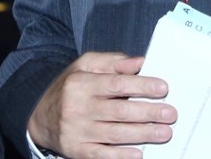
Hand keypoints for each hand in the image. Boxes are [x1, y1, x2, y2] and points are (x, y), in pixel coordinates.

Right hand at [27, 51, 176, 157]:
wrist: (40, 116)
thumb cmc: (70, 87)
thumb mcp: (85, 65)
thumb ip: (113, 62)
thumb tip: (141, 62)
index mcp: (81, 83)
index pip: (116, 84)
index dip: (141, 86)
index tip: (163, 88)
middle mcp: (78, 107)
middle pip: (119, 111)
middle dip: (148, 113)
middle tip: (170, 114)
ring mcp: (77, 131)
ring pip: (115, 134)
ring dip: (143, 134)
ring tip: (164, 132)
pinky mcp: (77, 150)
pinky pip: (102, 155)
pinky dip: (122, 156)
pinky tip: (139, 153)